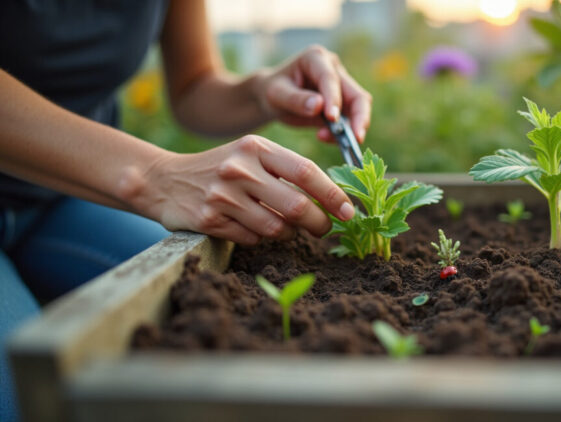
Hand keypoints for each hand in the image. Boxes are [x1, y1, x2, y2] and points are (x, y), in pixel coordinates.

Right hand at [127, 135, 354, 245]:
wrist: (164, 179)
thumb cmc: (222, 167)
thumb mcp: (251, 154)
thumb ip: (286, 170)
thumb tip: (331, 198)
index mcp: (257, 147)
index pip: (306, 172)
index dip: (332, 195)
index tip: (348, 212)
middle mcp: (240, 169)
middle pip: (297, 206)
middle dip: (319, 223)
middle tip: (326, 229)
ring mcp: (223, 195)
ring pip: (277, 227)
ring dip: (289, 234)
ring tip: (288, 228)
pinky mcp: (210, 220)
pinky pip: (253, 239)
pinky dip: (261, 238)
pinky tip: (254, 228)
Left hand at [254, 45, 371, 142]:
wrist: (273, 97)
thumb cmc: (272, 90)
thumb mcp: (276, 94)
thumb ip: (296, 99)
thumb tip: (319, 106)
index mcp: (316, 58)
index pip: (330, 78)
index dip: (334, 98)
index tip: (332, 118)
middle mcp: (334, 69)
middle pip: (356, 93)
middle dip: (359, 116)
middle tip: (356, 138)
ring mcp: (341, 86)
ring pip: (359, 108)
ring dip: (353, 128)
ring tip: (337, 142)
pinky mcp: (343, 104)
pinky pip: (350, 121)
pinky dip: (343, 134)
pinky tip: (324, 138)